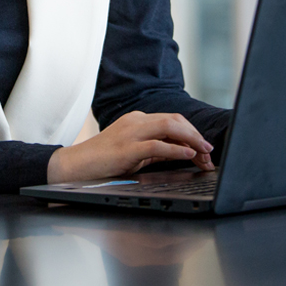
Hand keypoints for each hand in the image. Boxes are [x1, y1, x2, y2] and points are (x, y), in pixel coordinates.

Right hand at [47, 111, 214, 183]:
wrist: (75, 165)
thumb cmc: (103, 161)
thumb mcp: (134, 152)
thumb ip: (156, 149)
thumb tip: (182, 152)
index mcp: (138, 120)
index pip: (172, 119)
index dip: (192, 132)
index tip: (204, 147)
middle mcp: (136, 121)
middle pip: (175, 119)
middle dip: (196, 134)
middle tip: (209, 151)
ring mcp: (131, 132)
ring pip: (169, 126)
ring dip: (191, 139)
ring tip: (204, 152)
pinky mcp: (126, 148)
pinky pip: (156, 145)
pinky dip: (175, 148)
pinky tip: (188, 154)